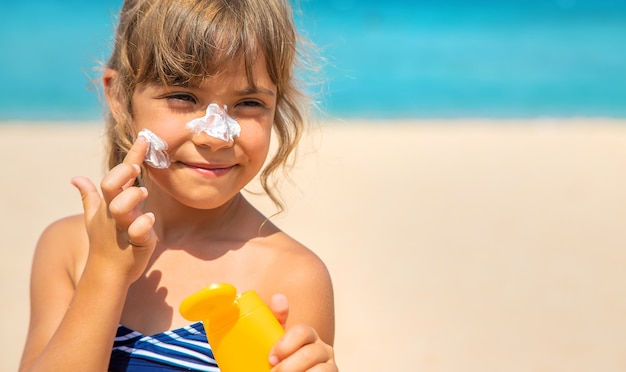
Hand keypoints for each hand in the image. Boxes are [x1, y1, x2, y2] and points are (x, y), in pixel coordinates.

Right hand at [71, 136, 155, 283]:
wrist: (107, 273)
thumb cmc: (104, 242)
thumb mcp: (94, 218)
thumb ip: (89, 197)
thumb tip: (76, 179)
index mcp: (109, 204)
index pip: (117, 175)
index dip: (132, 156)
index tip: (145, 138)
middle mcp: (114, 213)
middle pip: (111, 188)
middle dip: (123, 176)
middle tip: (135, 169)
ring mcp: (123, 227)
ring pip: (122, 209)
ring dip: (132, 198)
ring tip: (143, 193)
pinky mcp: (137, 243)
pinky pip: (139, 231)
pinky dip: (144, 225)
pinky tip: (150, 220)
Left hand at [269, 294, 337, 371]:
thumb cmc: (279, 362)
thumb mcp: (273, 343)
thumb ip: (275, 322)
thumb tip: (278, 298)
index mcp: (307, 335)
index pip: (302, 332)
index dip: (285, 346)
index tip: (271, 358)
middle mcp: (321, 348)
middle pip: (309, 354)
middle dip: (288, 367)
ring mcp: (329, 364)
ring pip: (320, 369)